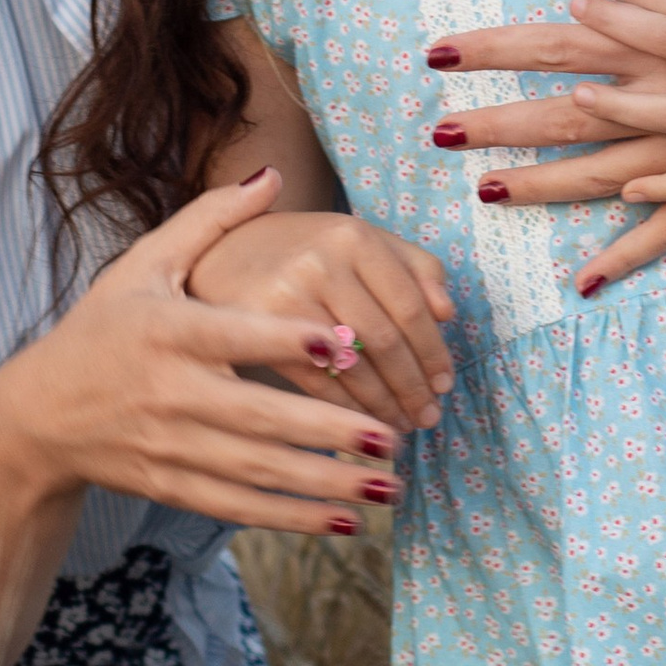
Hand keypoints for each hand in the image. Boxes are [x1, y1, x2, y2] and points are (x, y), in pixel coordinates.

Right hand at [0, 168, 403, 535]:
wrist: (39, 412)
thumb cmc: (104, 327)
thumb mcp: (144, 265)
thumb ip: (209, 220)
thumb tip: (270, 175)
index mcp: (166, 331)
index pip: (232, 334)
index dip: (284, 339)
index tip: (340, 341)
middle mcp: (169, 392)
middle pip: (258, 416)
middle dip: (328, 431)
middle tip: (393, 437)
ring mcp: (169, 445)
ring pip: (257, 470)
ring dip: (324, 484)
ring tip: (387, 487)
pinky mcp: (169, 485)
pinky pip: (238, 507)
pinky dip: (289, 518)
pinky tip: (343, 522)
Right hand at [186, 207, 455, 431]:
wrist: (217, 252)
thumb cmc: (299, 251)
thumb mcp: (354, 239)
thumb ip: (410, 264)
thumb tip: (448, 312)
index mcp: (352, 236)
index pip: (409, 307)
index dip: (434, 353)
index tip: (445, 384)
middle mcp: (318, 263)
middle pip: (383, 342)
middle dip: (411, 387)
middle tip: (427, 416)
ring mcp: (282, 299)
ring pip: (350, 369)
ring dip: (383, 407)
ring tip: (400, 429)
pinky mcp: (250, 333)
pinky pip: (311, 384)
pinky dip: (343, 411)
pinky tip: (360, 428)